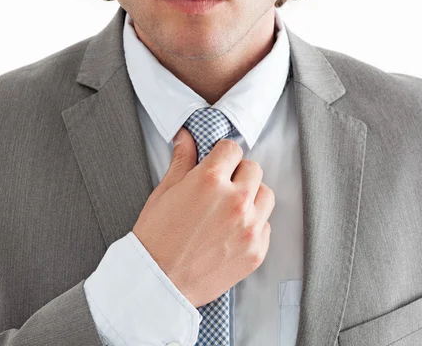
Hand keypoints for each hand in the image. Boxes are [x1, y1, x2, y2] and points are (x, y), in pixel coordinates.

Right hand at [132, 127, 274, 307]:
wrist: (159, 282)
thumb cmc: (156, 238)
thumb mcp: (164, 192)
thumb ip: (182, 162)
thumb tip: (186, 138)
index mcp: (210, 180)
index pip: (232, 149)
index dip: (222, 155)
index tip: (218, 163)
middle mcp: (235, 200)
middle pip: (253, 169)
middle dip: (238, 174)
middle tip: (221, 188)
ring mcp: (249, 227)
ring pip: (265, 195)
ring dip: (251, 197)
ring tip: (230, 209)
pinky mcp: (257, 250)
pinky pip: (266, 225)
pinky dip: (253, 225)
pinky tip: (231, 232)